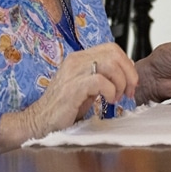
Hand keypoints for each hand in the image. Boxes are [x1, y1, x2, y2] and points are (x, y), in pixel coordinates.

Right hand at [0, 42, 136, 152]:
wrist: (39, 122)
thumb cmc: (65, 106)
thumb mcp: (88, 86)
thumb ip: (104, 76)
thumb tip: (128, 72)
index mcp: (80, 57)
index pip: (112, 49)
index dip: (127, 64)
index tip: (131, 82)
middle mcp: (76, 60)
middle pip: (114, 54)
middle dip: (128, 74)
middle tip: (128, 92)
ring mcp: (73, 72)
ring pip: (110, 65)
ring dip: (120, 83)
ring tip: (115, 97)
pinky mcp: (72, 88)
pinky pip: (100, 81)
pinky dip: (110, 91)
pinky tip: (108, 100)